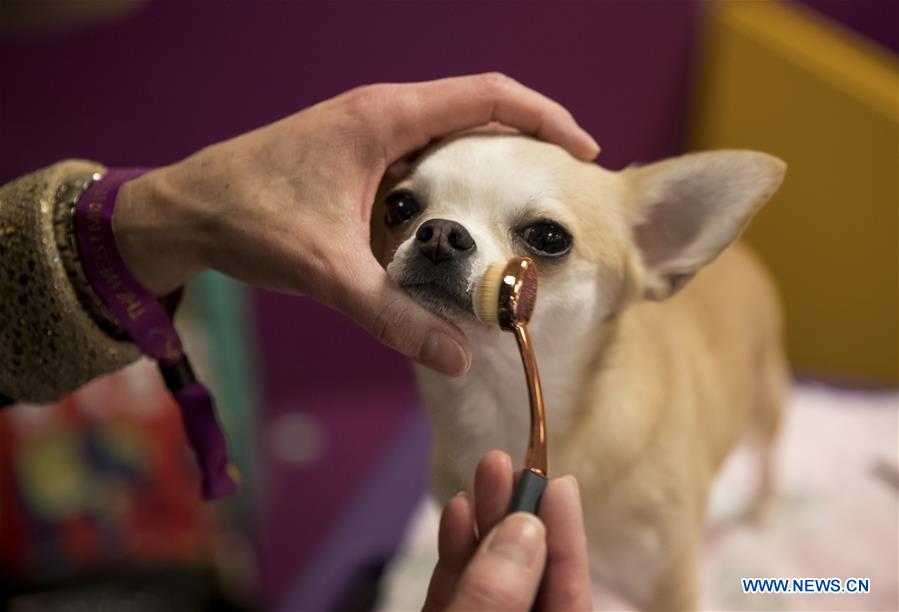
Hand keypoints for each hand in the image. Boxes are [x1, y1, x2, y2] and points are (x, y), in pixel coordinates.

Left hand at [112, 74, 597, 375]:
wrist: (181, 213)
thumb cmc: (246, 220)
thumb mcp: (329, 271)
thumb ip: (394, 317)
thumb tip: (455, 357)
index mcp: (385, 117)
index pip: (489, 96)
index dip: (546, 118)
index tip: (583, 152)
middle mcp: (381, 115)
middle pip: (477, 114)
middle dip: (524, 147)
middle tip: (558, 192)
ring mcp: (366, 135)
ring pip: (447, 141)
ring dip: (485, 168)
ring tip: (522, 213)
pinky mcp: (353, 159)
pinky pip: (418, 163)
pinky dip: (448, 188)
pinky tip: (457, 231)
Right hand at [424, 451, 592, 610]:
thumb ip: (496, 595)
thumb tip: (526, 528)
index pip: (569, 600)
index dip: (567, 542)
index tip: (561, 485)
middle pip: (527, 576)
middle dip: (523, 518)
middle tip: (517, 466)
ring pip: (489, 574)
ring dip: (489, 520)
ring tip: (488, 468)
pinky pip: (457, 585)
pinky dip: (457, 548)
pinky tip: (457, 509)